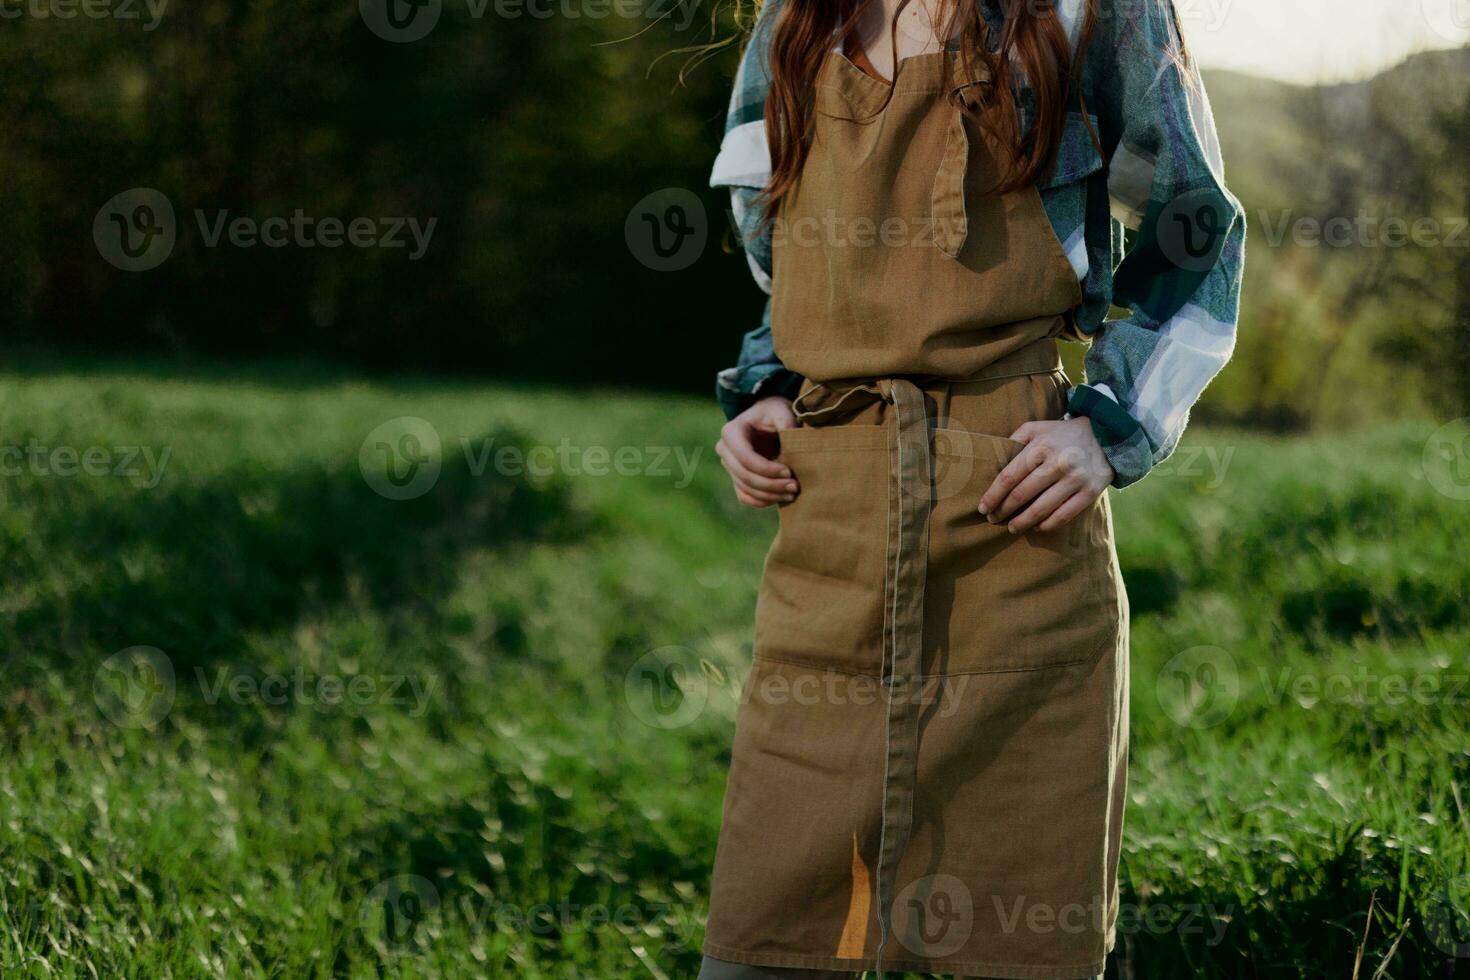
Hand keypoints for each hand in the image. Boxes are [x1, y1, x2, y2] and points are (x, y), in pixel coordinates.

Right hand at [717, 397, 799, 507]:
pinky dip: (762, 501)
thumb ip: (787, 421)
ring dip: (770, 495)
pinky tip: (781, 498)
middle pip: (745, 476)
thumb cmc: (773, 412)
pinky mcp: (736, 477)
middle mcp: (724, 450)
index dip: (767, 469)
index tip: (789, 472)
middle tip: (795, 487)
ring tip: (792, 493)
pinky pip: (745, 496)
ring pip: (746, 489)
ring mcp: (729, 466)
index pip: (746, 458)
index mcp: (731, 432)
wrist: (765, 419)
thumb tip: (794, 439)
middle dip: (771, 485)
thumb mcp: (780, 410)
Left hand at [978, 417, 1113, 532]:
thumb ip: (1015, 440)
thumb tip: (994, 461)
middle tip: (993, 519)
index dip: (993, 495)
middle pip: (1022, 494)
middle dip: (1003, 510)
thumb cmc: (1062, 434)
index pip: (1009, 476)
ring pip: (1041, 509)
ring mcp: (1075, 479)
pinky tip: (1036, 526)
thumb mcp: (1037, 428)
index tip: (983, 508)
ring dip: (1022, 522)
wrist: (1106, 436)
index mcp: (1041, 446)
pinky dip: (1047, 525)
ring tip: (1012, 527)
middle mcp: (1058, 462)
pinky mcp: (1090, 491)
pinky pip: (1064, 515)